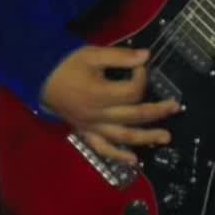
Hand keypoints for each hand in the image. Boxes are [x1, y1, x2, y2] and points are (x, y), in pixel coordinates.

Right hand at [41, 45, 180, 165]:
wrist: (39, 76)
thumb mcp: (92, 54)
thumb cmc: (66, 63)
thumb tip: (146, 56)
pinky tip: (134, 161)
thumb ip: (120, 56)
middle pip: (134, 116)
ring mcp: (92, 126)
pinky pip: (103, 148)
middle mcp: (98, 114)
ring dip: (146, 137)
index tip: (141, 65)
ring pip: (123, 136)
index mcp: (100, 94)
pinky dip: (118, 155)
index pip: (132, 91)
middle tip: (175, 107)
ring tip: (166, 138)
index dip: (142, 77)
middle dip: (157, 111)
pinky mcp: (85, 132)